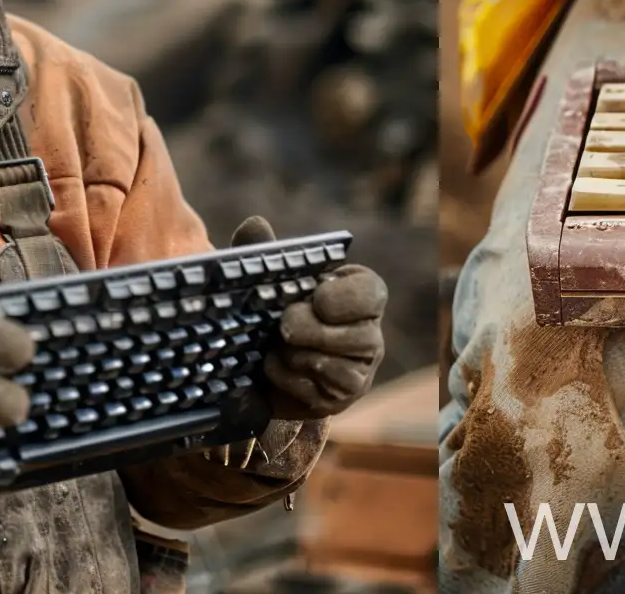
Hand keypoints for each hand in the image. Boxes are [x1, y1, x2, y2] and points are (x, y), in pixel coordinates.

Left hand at [231, 216, 385, 420]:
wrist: (260, 360)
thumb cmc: (275, 307)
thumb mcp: (271, 278)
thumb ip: (265, 251)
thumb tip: (254, 224)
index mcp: (360, 293)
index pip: (371, 293)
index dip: (344, 298)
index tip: (315, 297)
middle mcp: (369, 333)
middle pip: (357, 336)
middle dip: (311, 331)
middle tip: (284, 326)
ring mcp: (359, 371)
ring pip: (336, 367)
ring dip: (296, 355)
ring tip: (276, 345)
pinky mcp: (339, 400)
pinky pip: (317, 393)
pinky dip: (288, 379)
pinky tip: (274, 367)